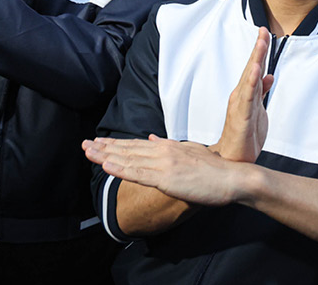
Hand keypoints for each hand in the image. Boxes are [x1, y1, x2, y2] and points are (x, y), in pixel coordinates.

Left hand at [83, 136, 246, 206]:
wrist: (233, 177)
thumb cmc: (216, 170)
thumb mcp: (192, 152)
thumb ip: (170, 146)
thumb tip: (152, 139)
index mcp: (169, 147)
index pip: (137, 144)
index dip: (116, 144)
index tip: (100, 143)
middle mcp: (163, 151)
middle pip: (128, 149)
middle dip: (104, 147)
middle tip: (85, 145)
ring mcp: (164, 164)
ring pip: (129, 159)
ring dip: (106, 156)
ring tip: (88, 153)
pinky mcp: (166, 178)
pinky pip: (138, 173)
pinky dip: (121, 169)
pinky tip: (107, 165)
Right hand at [212, 28, 273, 161]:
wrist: (233, 160)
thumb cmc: (244, 136)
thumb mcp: (258, 111)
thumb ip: (261, 93)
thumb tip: (269, 76)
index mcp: (245, 94)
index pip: (253, 69)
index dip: (259, 51)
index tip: (265, 33)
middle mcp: (240, 97)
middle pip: (250, 69)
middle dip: (258, 50)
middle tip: (263, 32)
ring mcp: (240, 106)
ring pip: (249, 81)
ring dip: (254, 62)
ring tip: (260, 46)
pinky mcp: (242, 118)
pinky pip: (248, 99)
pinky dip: (252, 85)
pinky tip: (257, 73)